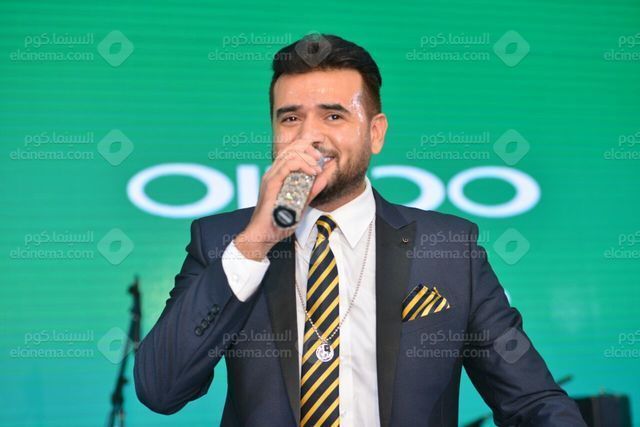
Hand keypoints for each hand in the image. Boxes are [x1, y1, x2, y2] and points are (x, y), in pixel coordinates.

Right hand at [234, 138, 328, 260]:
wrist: (264, 235)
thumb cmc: (279, 221)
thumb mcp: (302, 201)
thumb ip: (313, 188)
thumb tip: (326, 174)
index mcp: (279, 174)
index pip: (292, 151)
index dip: (307, 148)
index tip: (322, 156)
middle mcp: (273, 172)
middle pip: (291, 147)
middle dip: (309, 148)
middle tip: (321, 159)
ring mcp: (271, 176)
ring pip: (290, 153)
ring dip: (308, 157)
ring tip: (318, 168)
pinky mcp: (271, 183)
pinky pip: (287, 166)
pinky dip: (302, 165)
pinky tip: (312, 172)